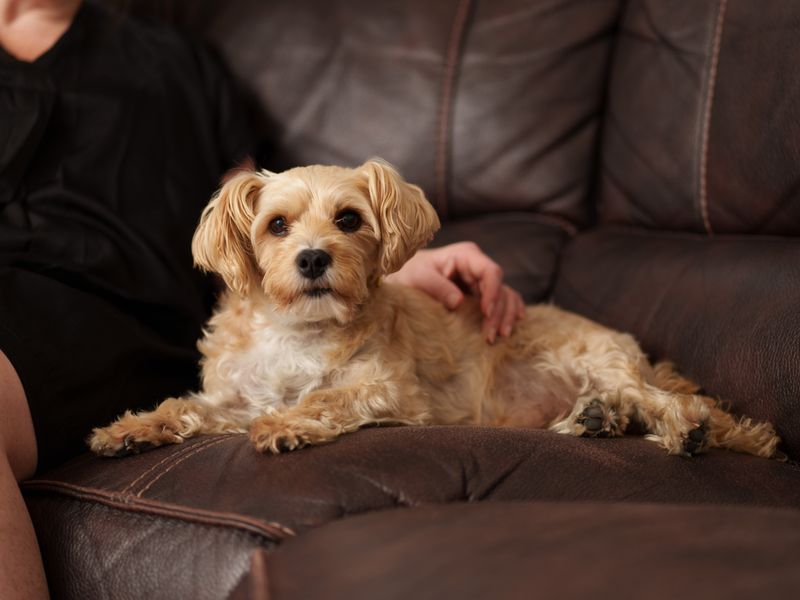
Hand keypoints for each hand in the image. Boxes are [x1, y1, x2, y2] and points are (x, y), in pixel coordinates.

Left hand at [385, 242, 524, 342]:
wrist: (404, 277)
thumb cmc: (410, 273)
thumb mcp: (418, 277)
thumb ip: (438, 287)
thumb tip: (459, 302)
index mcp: (466, 256)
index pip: (491, 272)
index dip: (493, 293)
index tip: (486, 313)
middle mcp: (478, 267)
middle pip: (501, 288)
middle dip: (499, 312)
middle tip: (490, 335)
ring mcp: (481, 281)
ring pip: (505, 297)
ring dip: (506, 317)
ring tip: (501, 336)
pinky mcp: (481, 294)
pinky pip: (503, 301)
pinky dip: (509, 313)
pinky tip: (511, 326)